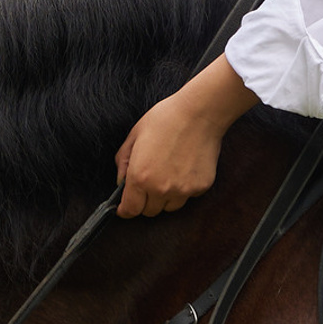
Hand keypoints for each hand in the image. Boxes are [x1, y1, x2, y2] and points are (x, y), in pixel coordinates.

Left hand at [114, 57, 258, 217]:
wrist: (200, 112)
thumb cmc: (166, 119)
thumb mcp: (135, 135)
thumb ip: (124, 162)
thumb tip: (121, 181)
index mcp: (140, 177)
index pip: (130, 210)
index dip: (126, 209)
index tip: (126, 206)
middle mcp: (161, 188)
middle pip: (150, 211)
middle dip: (146, 201)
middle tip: (149, 182)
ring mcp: (183, 190)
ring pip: (170, 207)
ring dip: (165, 197)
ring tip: (169, 174)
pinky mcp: (201, 187)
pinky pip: (188, 196)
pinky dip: (184, 188)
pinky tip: (185, 167)